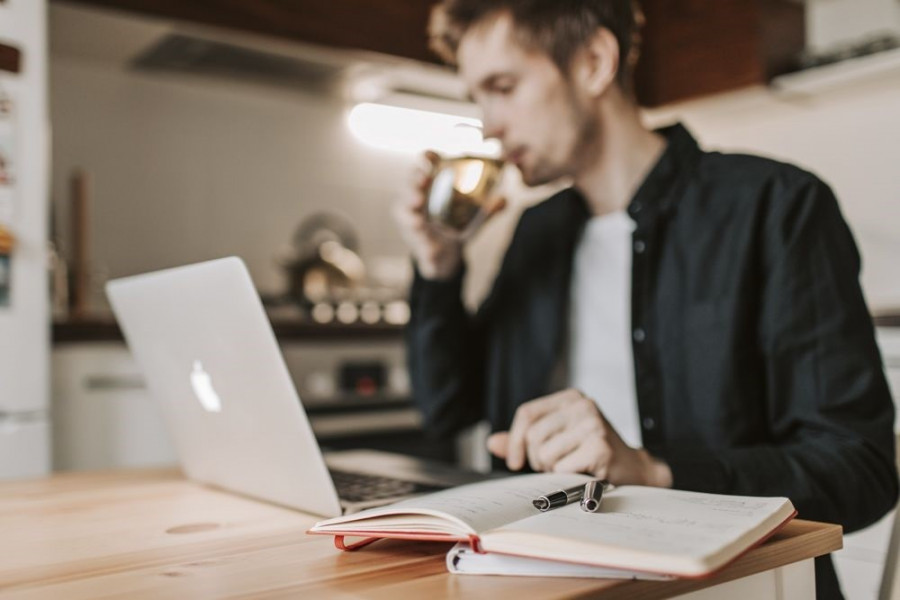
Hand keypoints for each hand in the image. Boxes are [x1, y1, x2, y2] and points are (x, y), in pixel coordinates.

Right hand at [393, 151, 505, 280]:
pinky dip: (418, 235)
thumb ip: (488, 209)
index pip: (425, 165)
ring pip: (403, 207)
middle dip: (414, 179)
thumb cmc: (456, 226)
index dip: (426, 158)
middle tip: (423, 180)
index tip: (431, 156)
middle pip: (410, 182)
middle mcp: (418, 197)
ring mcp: (412, 217)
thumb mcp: (474, 217)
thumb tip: (504, 199)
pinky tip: (422, 234)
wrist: (446, 255)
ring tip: (417, 207)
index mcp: (432, 186)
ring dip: (410, 205)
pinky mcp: (413, 237)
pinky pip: (412, 235)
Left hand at [486, 388, 672, 487]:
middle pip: (533, 436)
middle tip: (555, 465)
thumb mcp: (556, 440)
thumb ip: (524, 440)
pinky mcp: (599, 446)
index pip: (527, 414)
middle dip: (537, 459)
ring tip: (572, 466)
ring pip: (545, 454)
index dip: (514, 440)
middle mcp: (582, 405)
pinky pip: (561, 468)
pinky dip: (567, 477)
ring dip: (552, 470)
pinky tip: (583, 472)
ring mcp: (592, 424)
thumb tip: (492, 442)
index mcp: (570, 398)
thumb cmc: (591, 454)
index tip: (515, 462)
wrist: (633, 470)